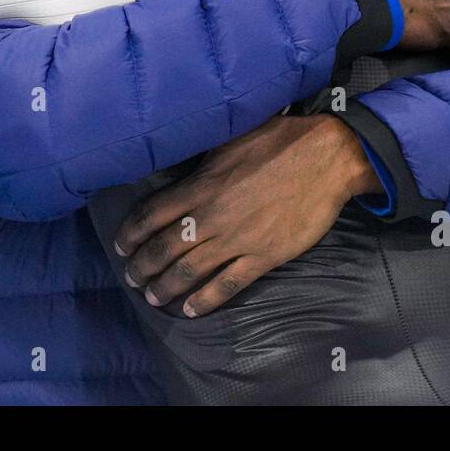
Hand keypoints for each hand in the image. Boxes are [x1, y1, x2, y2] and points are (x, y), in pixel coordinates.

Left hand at [113, 114, 380, 317]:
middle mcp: (213, 216)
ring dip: (166, 287)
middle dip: (142, 266)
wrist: (328, 157)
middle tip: (131, 277)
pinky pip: (228, 285)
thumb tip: (180, 172)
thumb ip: (202, 165)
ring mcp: (238, 239)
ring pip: (190, 271)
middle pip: (164, 248)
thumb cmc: (279, 140)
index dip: (131, 233)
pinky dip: (206, 300)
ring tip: (152, 296)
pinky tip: (191, 310)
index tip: (121, 246)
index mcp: (201, 185)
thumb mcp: (229, 141)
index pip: (152, 214)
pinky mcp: (264, 256)